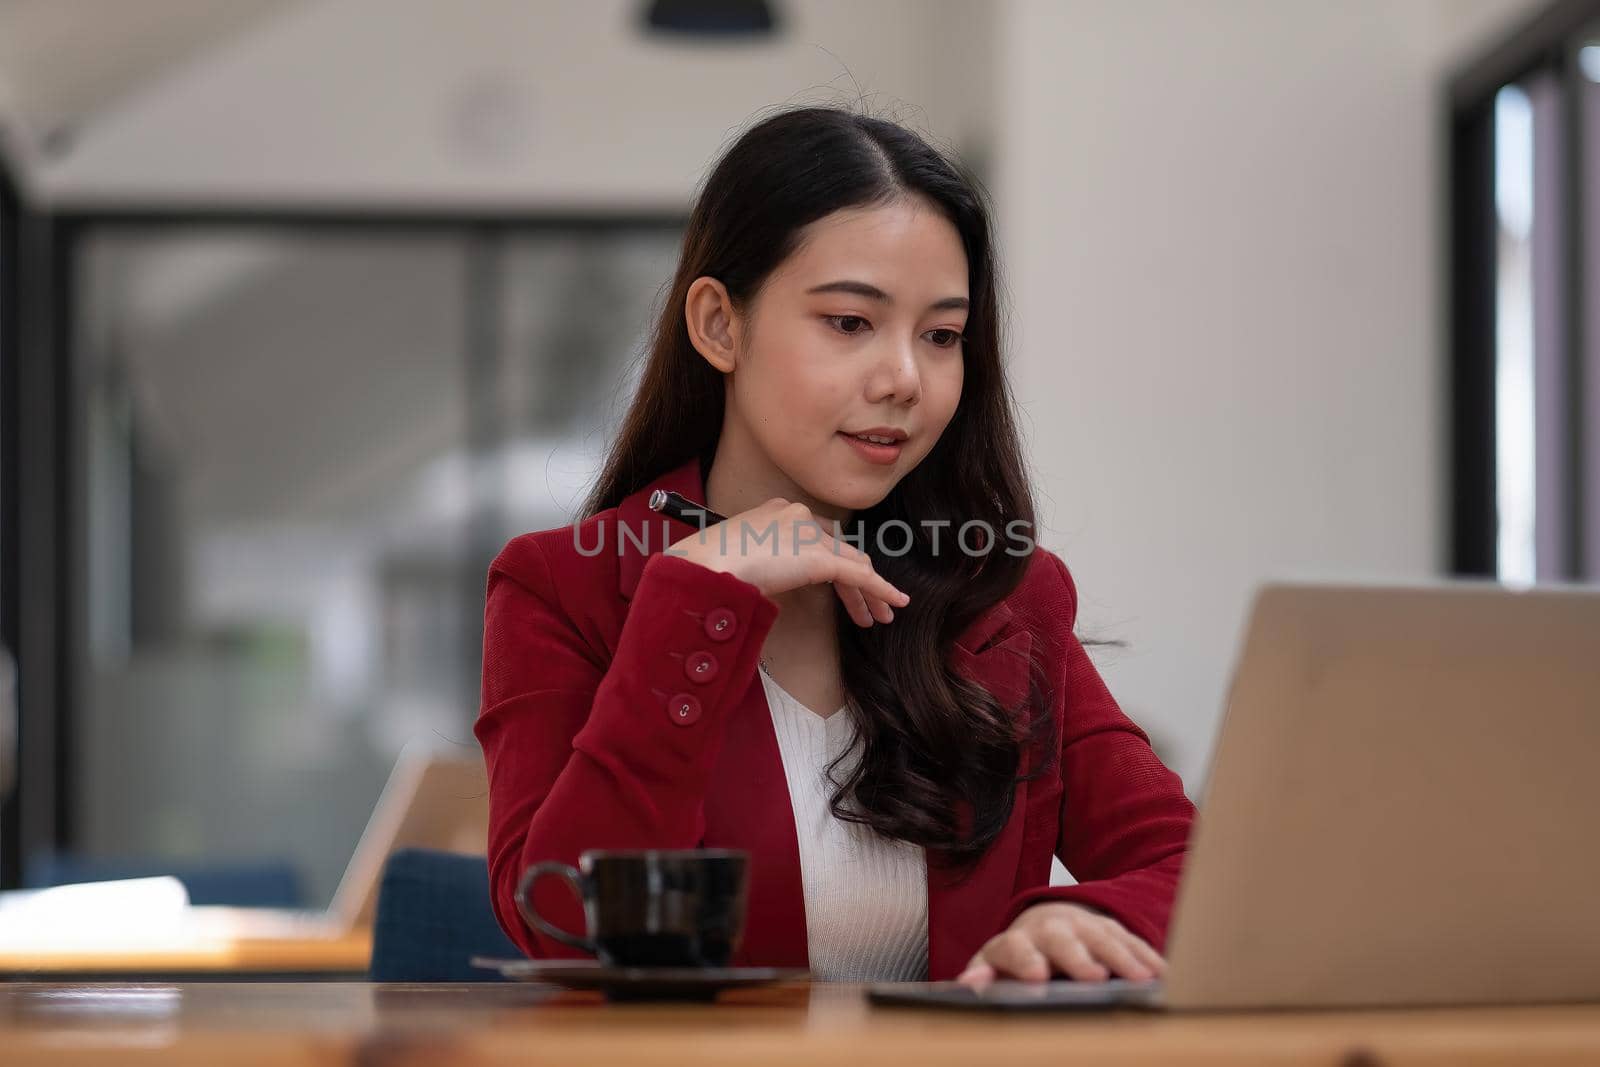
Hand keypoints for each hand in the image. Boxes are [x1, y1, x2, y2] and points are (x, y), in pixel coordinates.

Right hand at [668, 498, 909, 627]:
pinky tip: (894, 604)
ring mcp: (810, 534)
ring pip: (853, 564)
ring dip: (869, 591)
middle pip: (840, 550)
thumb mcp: (744, 559)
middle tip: (867, 608)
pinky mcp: (819, 557)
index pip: (820, 537)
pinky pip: (859, 575)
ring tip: (879, 617)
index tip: (840, 587)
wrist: (705, 566)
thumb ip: (768, 564)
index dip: (835, 564)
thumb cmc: (711, 568)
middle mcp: (799, 515)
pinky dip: (880, 590)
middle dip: (857, 580)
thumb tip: (773, 585)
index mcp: (780, 512)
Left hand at [955, 902, 1165, 988]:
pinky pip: (1131, 940)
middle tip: (1094, 976)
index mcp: (1016, 942)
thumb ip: (982, 976)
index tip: (1037, 977)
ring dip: (1123, 958)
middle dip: (1078, 957)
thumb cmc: (1018, 956)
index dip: (1025, 961)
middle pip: (1063, 940)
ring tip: (1141, 980)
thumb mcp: (994, 966)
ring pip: (1102, 938)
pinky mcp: (1110, 928)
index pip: (1015, 947)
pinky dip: (1148, 958)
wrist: (1046, 921)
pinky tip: (1164, 975)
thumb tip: (966, 986)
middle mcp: (1050, 929)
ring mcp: (1083, 925)